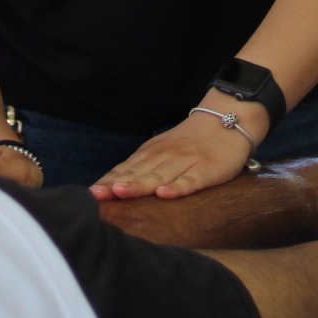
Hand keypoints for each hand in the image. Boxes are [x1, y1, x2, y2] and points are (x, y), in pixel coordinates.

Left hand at [90, 105, 259, 200]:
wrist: (226, 121)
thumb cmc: (191, 142)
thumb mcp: (163, 150)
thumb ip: (142, 167)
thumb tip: (112, 187)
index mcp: (152, 153)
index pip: (126, 169)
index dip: (108, 182)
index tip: (91, 194)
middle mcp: (165, 157)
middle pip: (137, 173)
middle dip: (115, 185)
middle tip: (97, 195)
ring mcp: (186, 163)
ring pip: (159, 176)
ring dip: (139, 185)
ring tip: (121, 193)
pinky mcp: (206, 171)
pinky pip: (190, 181)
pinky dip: (177, 188)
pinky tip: (164, 194)